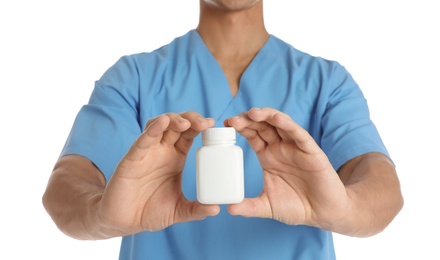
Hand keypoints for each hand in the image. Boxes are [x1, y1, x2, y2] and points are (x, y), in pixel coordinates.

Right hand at [97, 111, 219, 234]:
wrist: (123, 221)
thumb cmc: (150, 212)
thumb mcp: (178, 211)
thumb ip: (196, 210)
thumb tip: (216, 210)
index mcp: (175, 157)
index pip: (189, 134)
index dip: (200, 126)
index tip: (212, 125)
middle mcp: (162, 151)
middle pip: (177, 125)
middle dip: (190, 118)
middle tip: (204, 123)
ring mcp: (146, 153)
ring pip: (159, 126)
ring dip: (173, 120)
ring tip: (185, 123)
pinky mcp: (132, 160)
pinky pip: (142, 141)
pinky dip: (152, 130)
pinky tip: (162, 123)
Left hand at [225, 107, 348, 228]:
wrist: (323, 213)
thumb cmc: (296, 207)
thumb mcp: (267, 206)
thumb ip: (249, 207)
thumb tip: (229, 208)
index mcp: (268, 156)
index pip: (252, 135)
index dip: (241, 127)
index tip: (226, 124)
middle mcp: (280, 148)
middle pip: (263, 126)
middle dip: (248, 119)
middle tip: (233, 120)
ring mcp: (295, 148)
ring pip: (280, 124)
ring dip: (267, 116)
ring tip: (252, 113)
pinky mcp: (311, 152)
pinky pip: (299, 135)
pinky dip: (289, 125)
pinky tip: (278, 119)